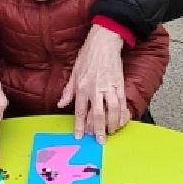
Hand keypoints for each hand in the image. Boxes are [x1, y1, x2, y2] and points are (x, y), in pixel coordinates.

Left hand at [59, 25, 129, 140]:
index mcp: (82, 86)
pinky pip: (122, 102)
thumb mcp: (73, 72)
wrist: (104, 42)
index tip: (79, 136)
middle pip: (96, 114)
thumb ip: (68, 91)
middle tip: (100, 141)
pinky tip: (121, 121)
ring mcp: (109, 86)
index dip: (79, 125)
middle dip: (98, 129)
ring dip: (112, 123)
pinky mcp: (120, 84)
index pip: (79, 110)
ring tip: (111, 132)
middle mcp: (95, 88)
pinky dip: (122, 113)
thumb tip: (60, 105)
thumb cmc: (88, 56)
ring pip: (112, 110)